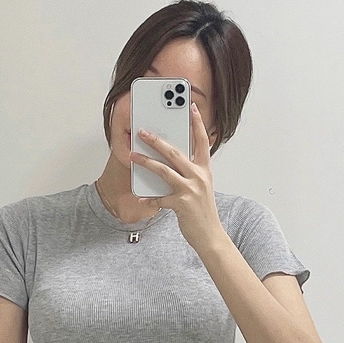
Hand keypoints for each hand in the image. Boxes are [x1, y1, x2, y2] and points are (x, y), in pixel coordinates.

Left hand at [130, 103, 223, 252]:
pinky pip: (159, 198)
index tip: (190, 107)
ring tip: (133, 156)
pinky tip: (141, 198)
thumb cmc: (203, 211)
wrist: (210, 235)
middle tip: (143, 132)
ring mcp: (190, 190)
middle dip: (157, 140)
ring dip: (146, 162)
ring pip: (164, 170)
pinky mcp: (182, 204)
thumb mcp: (202, 187)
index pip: (202, 141)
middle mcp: (199, 176)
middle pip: (175, 152)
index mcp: (205, 170)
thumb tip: (170, 161)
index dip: (197, 123)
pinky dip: (149, 198)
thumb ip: (191, 172)